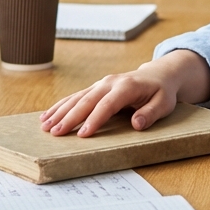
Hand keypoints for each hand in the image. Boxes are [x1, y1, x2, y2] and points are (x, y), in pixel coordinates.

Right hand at [39, 49, 209, 138]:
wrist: (158, 75)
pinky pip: (75, 97)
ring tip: (45, 126)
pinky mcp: (96, 88)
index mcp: (127, 86)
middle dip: (70, 117)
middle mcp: (110, 83)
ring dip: (60, 112)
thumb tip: (137, 124)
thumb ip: (151, 113)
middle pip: (87, 101)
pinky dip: (61, 106)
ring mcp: (101, 84)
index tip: (83, 134)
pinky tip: (47, 116)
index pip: (108, 104)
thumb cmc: (161, 92)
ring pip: (77, 98)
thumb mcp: (164, 103)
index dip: (95, 119)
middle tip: (56, 133)